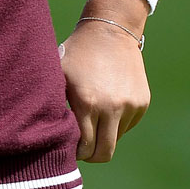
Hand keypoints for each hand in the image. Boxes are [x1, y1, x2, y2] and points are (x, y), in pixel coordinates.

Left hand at [60, 20, 149, 161]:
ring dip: (104, 136)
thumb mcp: (58, 76)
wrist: (109, 32)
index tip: (69, 148)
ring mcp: (130, 105)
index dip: (76, 153)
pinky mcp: (142, 103)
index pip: (84, 147)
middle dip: (91, 155)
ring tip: (92, 119)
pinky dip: (116, 123)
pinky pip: (127, 126)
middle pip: (104, 153)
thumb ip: (54, 106)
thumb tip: (47, 135)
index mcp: (87, 102)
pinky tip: (106, 105)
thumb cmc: (76, 55)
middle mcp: (112, 107)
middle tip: (81, 149)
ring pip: (116, 139)